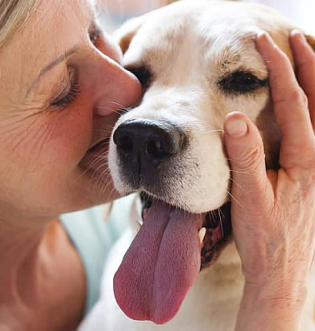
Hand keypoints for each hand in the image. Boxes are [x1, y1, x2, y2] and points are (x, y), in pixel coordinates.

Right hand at [224, 31, 314, 294]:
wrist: (283, 270)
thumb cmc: (265, 236)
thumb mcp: (249, 197)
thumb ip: (245, 157)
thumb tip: (234, 118)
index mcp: (306, 159)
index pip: (294, 101)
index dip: (280, 68)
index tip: (264, 43)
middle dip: (307, 64)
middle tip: (294, 36)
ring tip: (310, 58)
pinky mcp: (314, 176)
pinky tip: (309, 107)